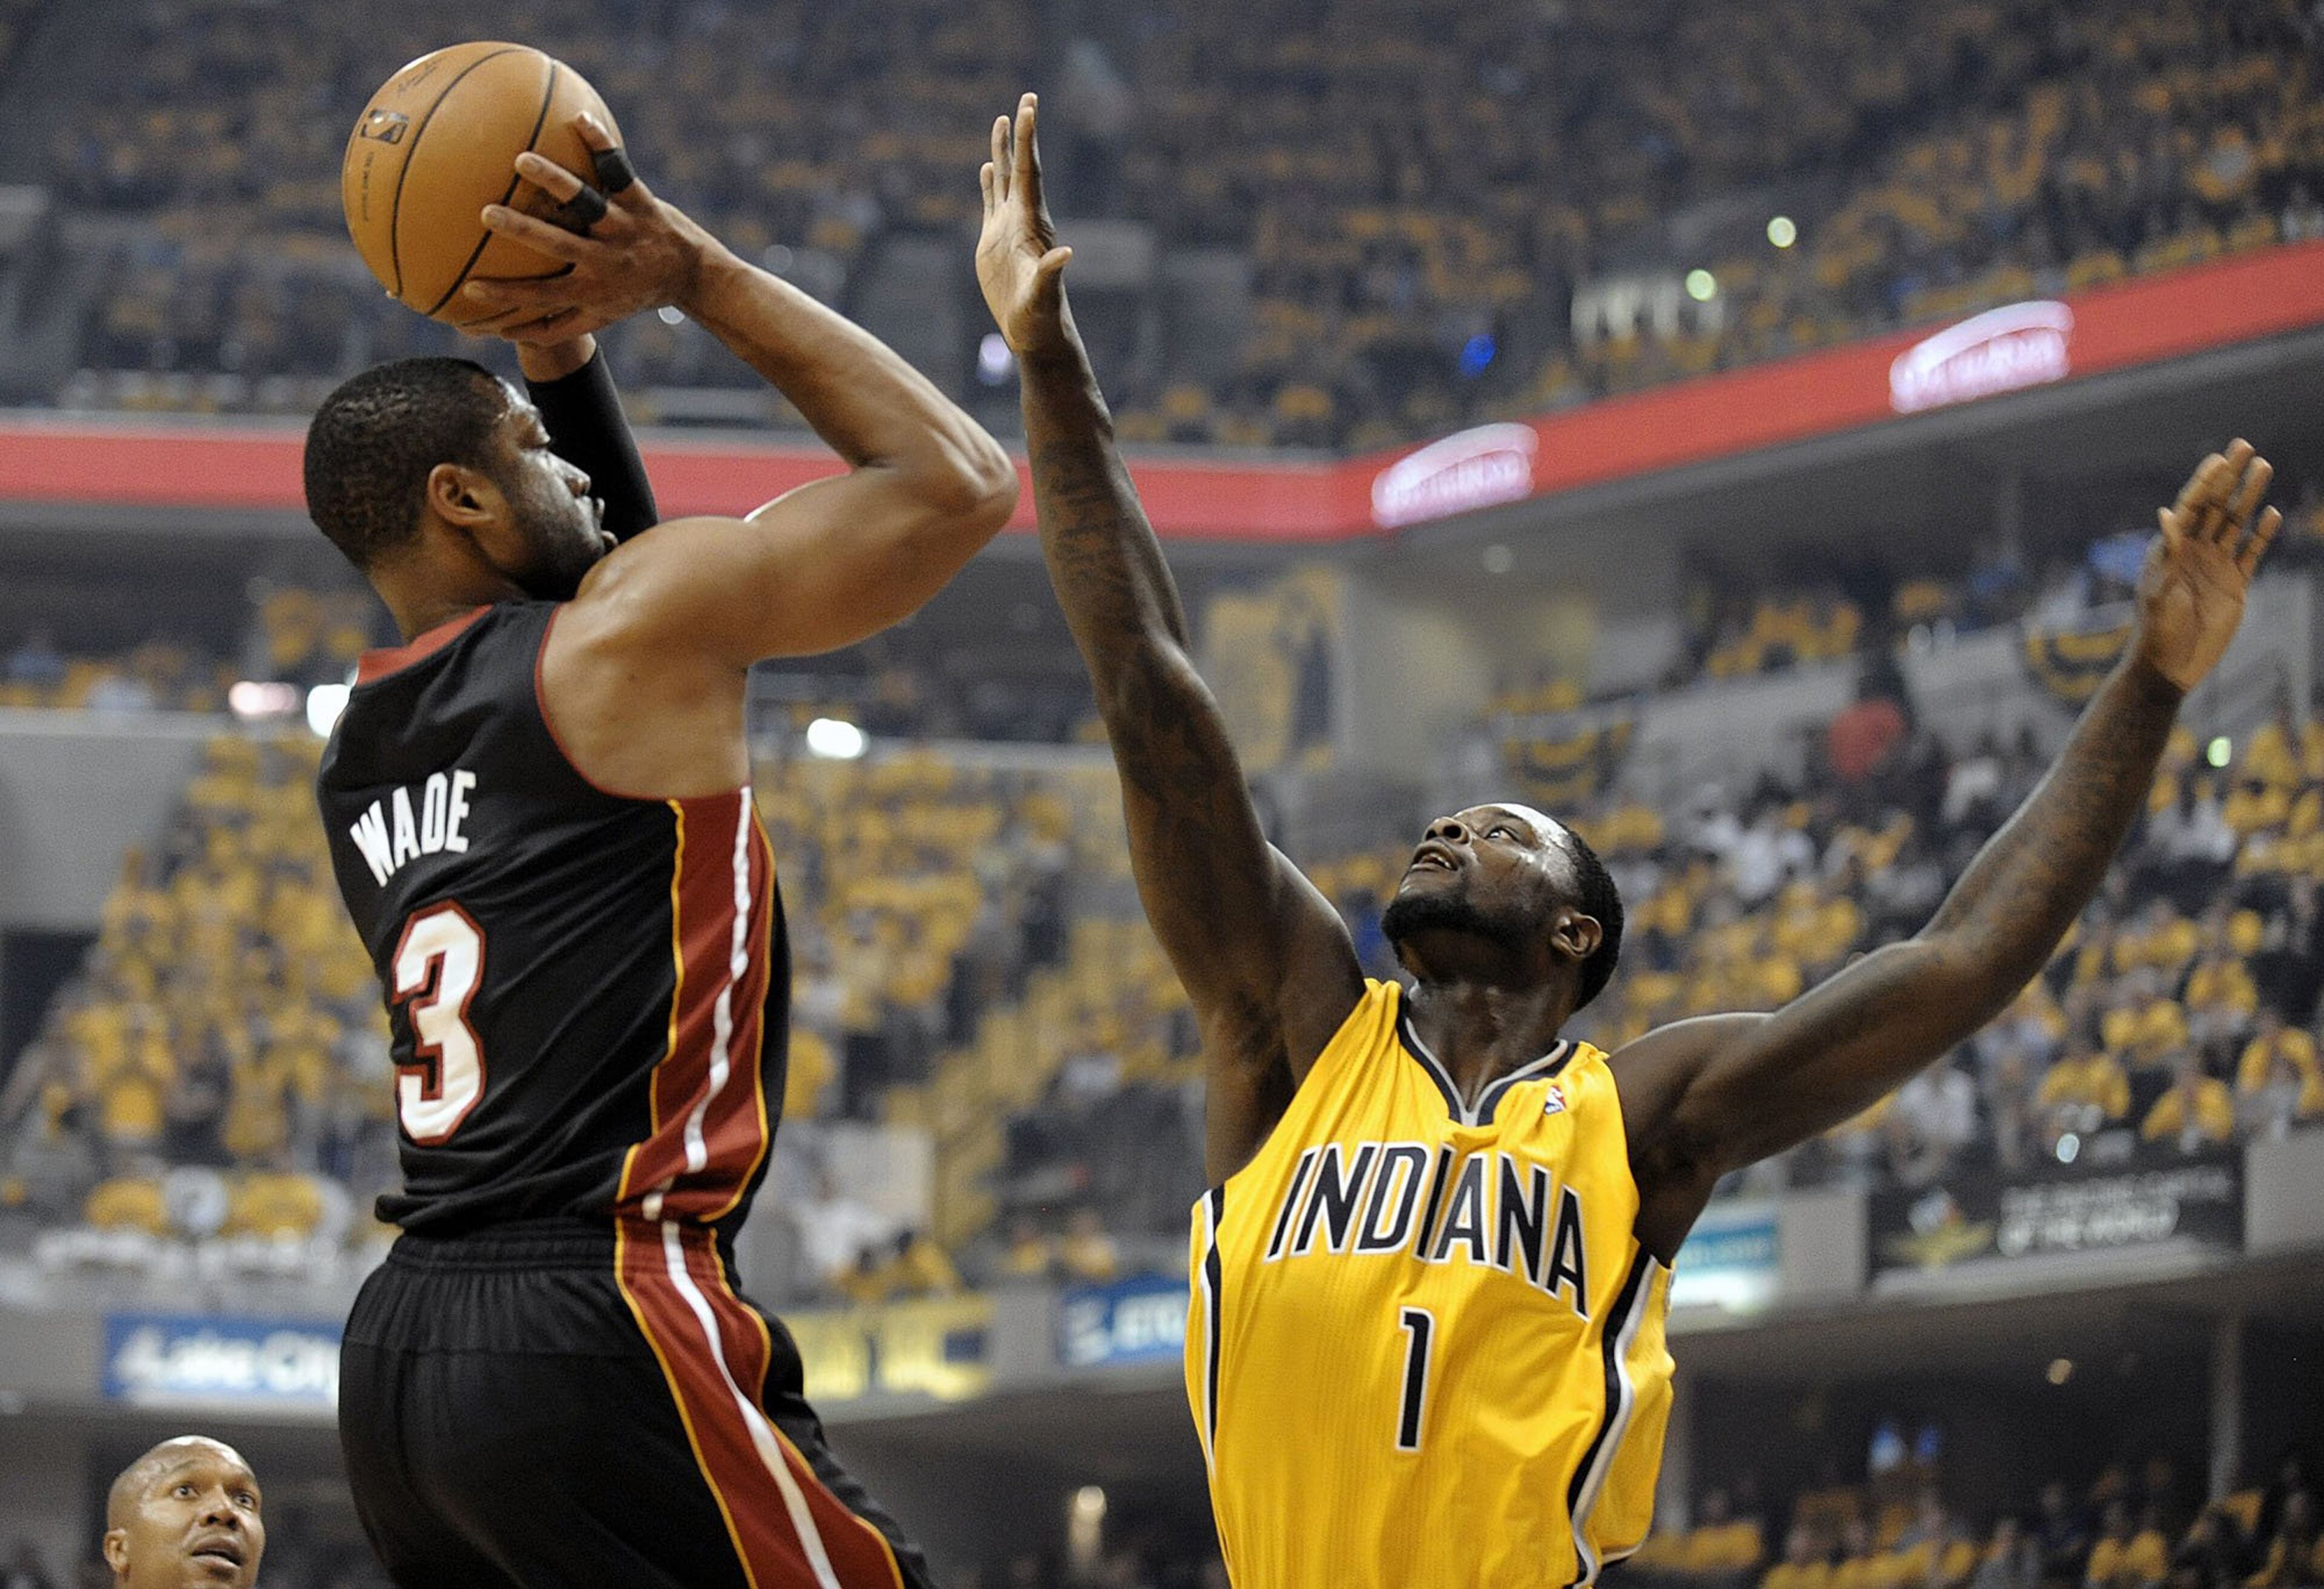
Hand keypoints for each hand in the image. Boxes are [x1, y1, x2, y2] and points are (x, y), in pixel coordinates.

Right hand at [462, 113, 715, 345]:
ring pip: (587, 203)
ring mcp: (624, 227)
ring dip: (556, 182)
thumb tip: (501, 333)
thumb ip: (554, 327)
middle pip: (559, 245)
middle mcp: (607, 259)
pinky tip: (579, 118)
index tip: (470, 288)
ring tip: (522, 161)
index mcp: (592, 289)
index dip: (508, 296)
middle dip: (523, 230)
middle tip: (487, 213)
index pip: (542, 296)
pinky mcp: (641, 201)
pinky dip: (602, 145)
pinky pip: (619, 171)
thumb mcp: (600, 318)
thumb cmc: (634, 295)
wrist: (693, 275)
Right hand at [977, 93, 1074, 360]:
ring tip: (1002, 120)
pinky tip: (986, 168)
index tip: (1028, 108)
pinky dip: (989, 183)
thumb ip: (1051, 275)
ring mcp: (1008, 229)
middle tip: (1026, 99)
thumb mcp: (1043, 297)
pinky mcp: (994, 243)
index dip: (1027, 141)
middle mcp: (1023, 220)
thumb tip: (1065, 254)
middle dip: (1021, 134)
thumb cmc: (1040, 319)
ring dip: (1003, 151)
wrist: (1033, 333)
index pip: (1029, 174)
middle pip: (1020, 168)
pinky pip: (992, 204)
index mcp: (1032, 225)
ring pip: (1005, 180)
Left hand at [2133, 439, 2279, 692]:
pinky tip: (2272, 514)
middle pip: (2216, 505)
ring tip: (2263, 467)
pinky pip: (2252, 552)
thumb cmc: (2156, 629)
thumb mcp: (2158, 589)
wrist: (2171, 665)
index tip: (2219, 458)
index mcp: (2170, 548)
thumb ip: (2166, 552)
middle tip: (2245, 446)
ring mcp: (2215, 565)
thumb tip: (2166, 513)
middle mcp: (2193, 551)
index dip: (2204, 482)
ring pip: (2236, 522)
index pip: (2190, 506)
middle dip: (2230, 476)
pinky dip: (2262, 534)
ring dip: (2249, 496)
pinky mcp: (2235, 584)